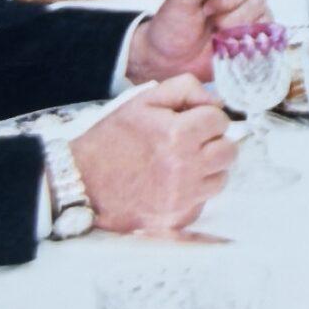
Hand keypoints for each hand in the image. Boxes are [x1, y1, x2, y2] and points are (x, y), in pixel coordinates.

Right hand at [69, 77, 234, 236]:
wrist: (79, 182)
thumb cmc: (112, 138)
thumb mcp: (144, 100)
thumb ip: (186, 89)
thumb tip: (216, 103)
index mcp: (178, 135)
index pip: (220, 120)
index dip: (205, 118)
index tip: (190, 122)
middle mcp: (184, 168)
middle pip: (228, 151)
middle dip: (213, 142)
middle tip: (190, 142)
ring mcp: (181, 197)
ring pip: (220, 178)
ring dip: (207, 169)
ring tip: (181, 163)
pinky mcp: (175, 218)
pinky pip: (203, 202)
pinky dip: (193, 193)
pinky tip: (172, 185)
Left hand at [127, 0, 268, 85]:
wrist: (168, 60)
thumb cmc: (172, 26)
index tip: (205, 6)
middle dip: (229, 12)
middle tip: (208, 19)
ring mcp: (251, 11)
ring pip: (262, 11)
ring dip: (236, 26)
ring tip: (216, 32)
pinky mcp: (255, 32)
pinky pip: (266, 29)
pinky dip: (247, 37)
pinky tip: (228, 40)